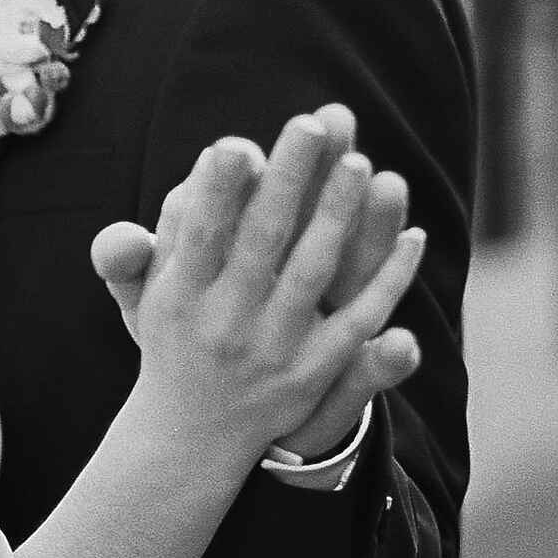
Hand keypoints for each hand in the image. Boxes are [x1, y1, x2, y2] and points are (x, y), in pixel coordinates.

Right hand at [113, 110, 424, 480]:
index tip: (237, 144)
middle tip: (312, 121)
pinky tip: (413, 236)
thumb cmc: (172, 338)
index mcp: (179, 297)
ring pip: (314, 273)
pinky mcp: (313, 373)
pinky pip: (359, 321)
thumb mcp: (143, 295)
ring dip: (340, 216)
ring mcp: (272, 349)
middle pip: (263, 239)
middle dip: (289, 179)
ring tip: (361, 164)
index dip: (218, 189)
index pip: (200, 232)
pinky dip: (389, 279)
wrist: (191, 435)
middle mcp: (224, 323)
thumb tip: (166, 196)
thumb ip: (148, 243)